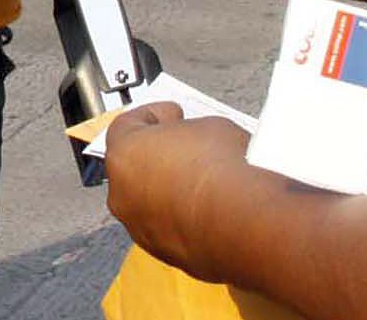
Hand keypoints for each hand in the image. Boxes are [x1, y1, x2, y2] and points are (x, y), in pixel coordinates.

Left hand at [104, 104, 267, 283]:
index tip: (172, 113)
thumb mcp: (210, 127)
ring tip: (204, 183)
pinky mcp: (166, 254)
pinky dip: (186, 220)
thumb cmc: (224, 169)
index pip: (128, 125)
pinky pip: (172, 230)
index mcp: (123, 153)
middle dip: (160, 155)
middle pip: (136, 167)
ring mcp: (141, 228)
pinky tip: (212, 212)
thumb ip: (190, 132)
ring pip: (151, 203)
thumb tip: (196, 141)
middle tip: (187, 148)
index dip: (153, 115)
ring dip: (171, 191)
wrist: (245, 223)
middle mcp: (122, 193)